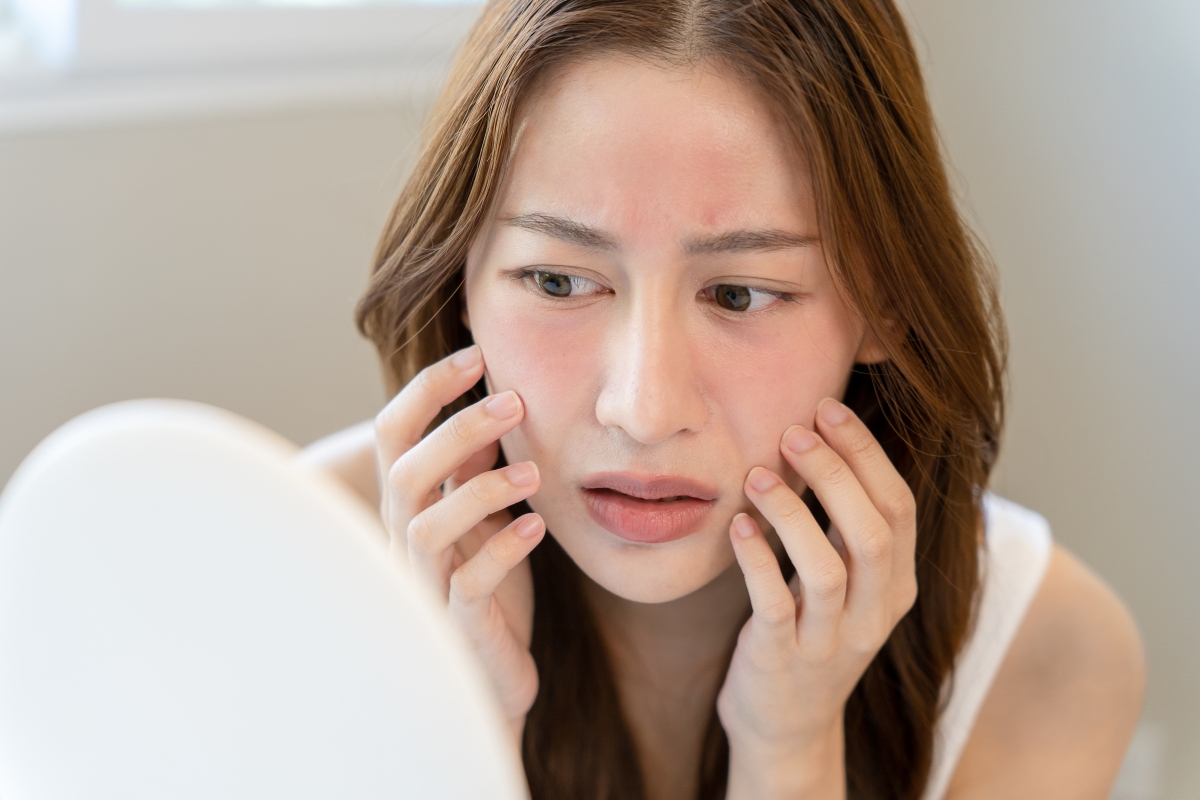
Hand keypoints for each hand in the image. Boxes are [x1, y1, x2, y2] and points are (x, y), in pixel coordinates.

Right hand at [375, 344, 544, 742]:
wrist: (491, 677)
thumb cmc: (486, 591)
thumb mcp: (484, 518)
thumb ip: (476, 469)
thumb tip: (492, 405)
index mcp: (410, 505)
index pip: (393, 433)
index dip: (427, 390)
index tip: (476, 355)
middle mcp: (406, 541)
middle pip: (405, 471)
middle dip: (456, 429)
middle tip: (515, 401)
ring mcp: (426, 585)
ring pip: (427, 527)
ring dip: (480, 490)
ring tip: (533, 473)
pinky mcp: (457, 625)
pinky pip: (469, 583)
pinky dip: (503, 549)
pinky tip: (537, 527)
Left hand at [718, 397, 918, 799]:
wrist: (785, 726)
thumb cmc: (811, 633)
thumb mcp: (846, 584)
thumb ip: (844, 526)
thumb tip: (823, 436)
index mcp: (897, 587)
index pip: (899, 508)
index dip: (867, 453)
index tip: (828, 408)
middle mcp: (874, 615)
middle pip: (872, 532)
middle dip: (836, 472)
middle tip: (794, 430)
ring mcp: (829, 642)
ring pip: (827, 570)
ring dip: (792, 514)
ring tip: (757, 475)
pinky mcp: (781, 660)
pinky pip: (773, 605)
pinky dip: (757, 560)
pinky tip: (737, 526)